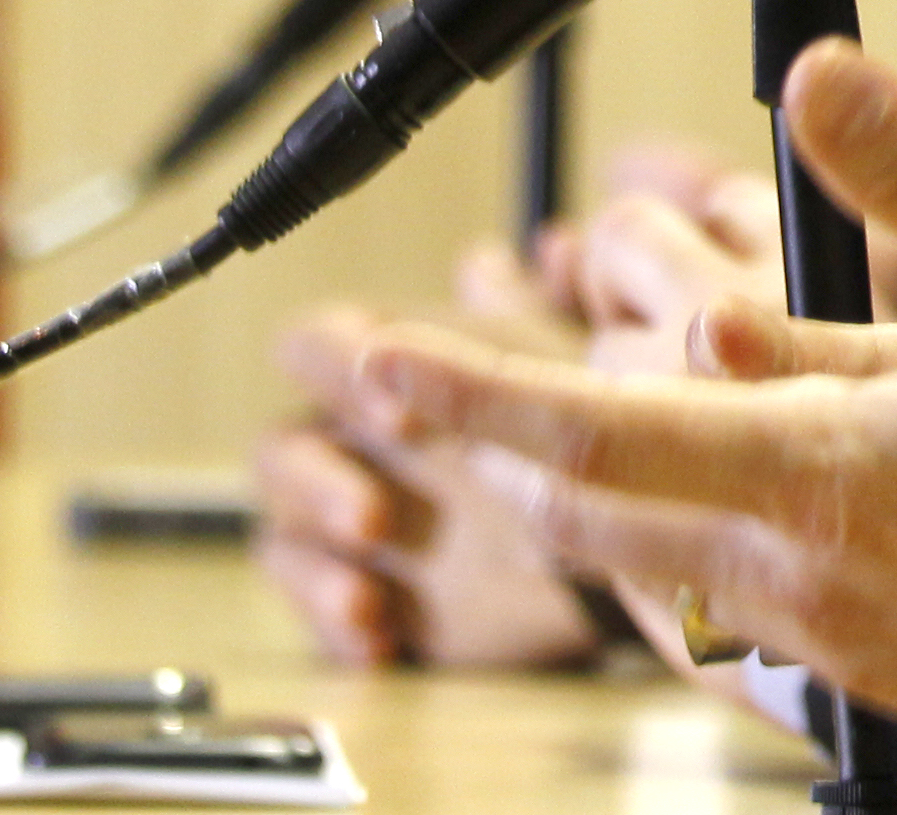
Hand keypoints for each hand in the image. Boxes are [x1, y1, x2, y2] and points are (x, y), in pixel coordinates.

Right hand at [253, 286, 605, 668]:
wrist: (618, 530)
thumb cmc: (585, 422)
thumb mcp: (563, 363)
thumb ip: (526, 312)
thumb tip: (508, 257)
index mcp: (386, 365)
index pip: (312, 343)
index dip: (337, 368)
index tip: (401, 413)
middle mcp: (351, 439)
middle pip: (278, 448)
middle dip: (316, 484)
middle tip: (376, 520)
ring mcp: (347, 518)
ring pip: (281, 533)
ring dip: (315, 568)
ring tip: (365, 600)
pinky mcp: (360, 588)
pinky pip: (314, 611)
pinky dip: (334, 626)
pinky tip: (378, 640)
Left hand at [358, 0, 896, 814]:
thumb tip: (830, 69)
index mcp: (832, 477)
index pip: (593, 431)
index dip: (462, 391)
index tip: (363, 360)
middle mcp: (818, 584)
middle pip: (602, 520)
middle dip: (498, 448)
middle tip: (414, 391)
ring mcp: (866, 652)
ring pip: (687, 569)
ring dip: (620, 495)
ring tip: (592, 426)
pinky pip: (776, 612)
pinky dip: (731, 542)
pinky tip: (787, 496)